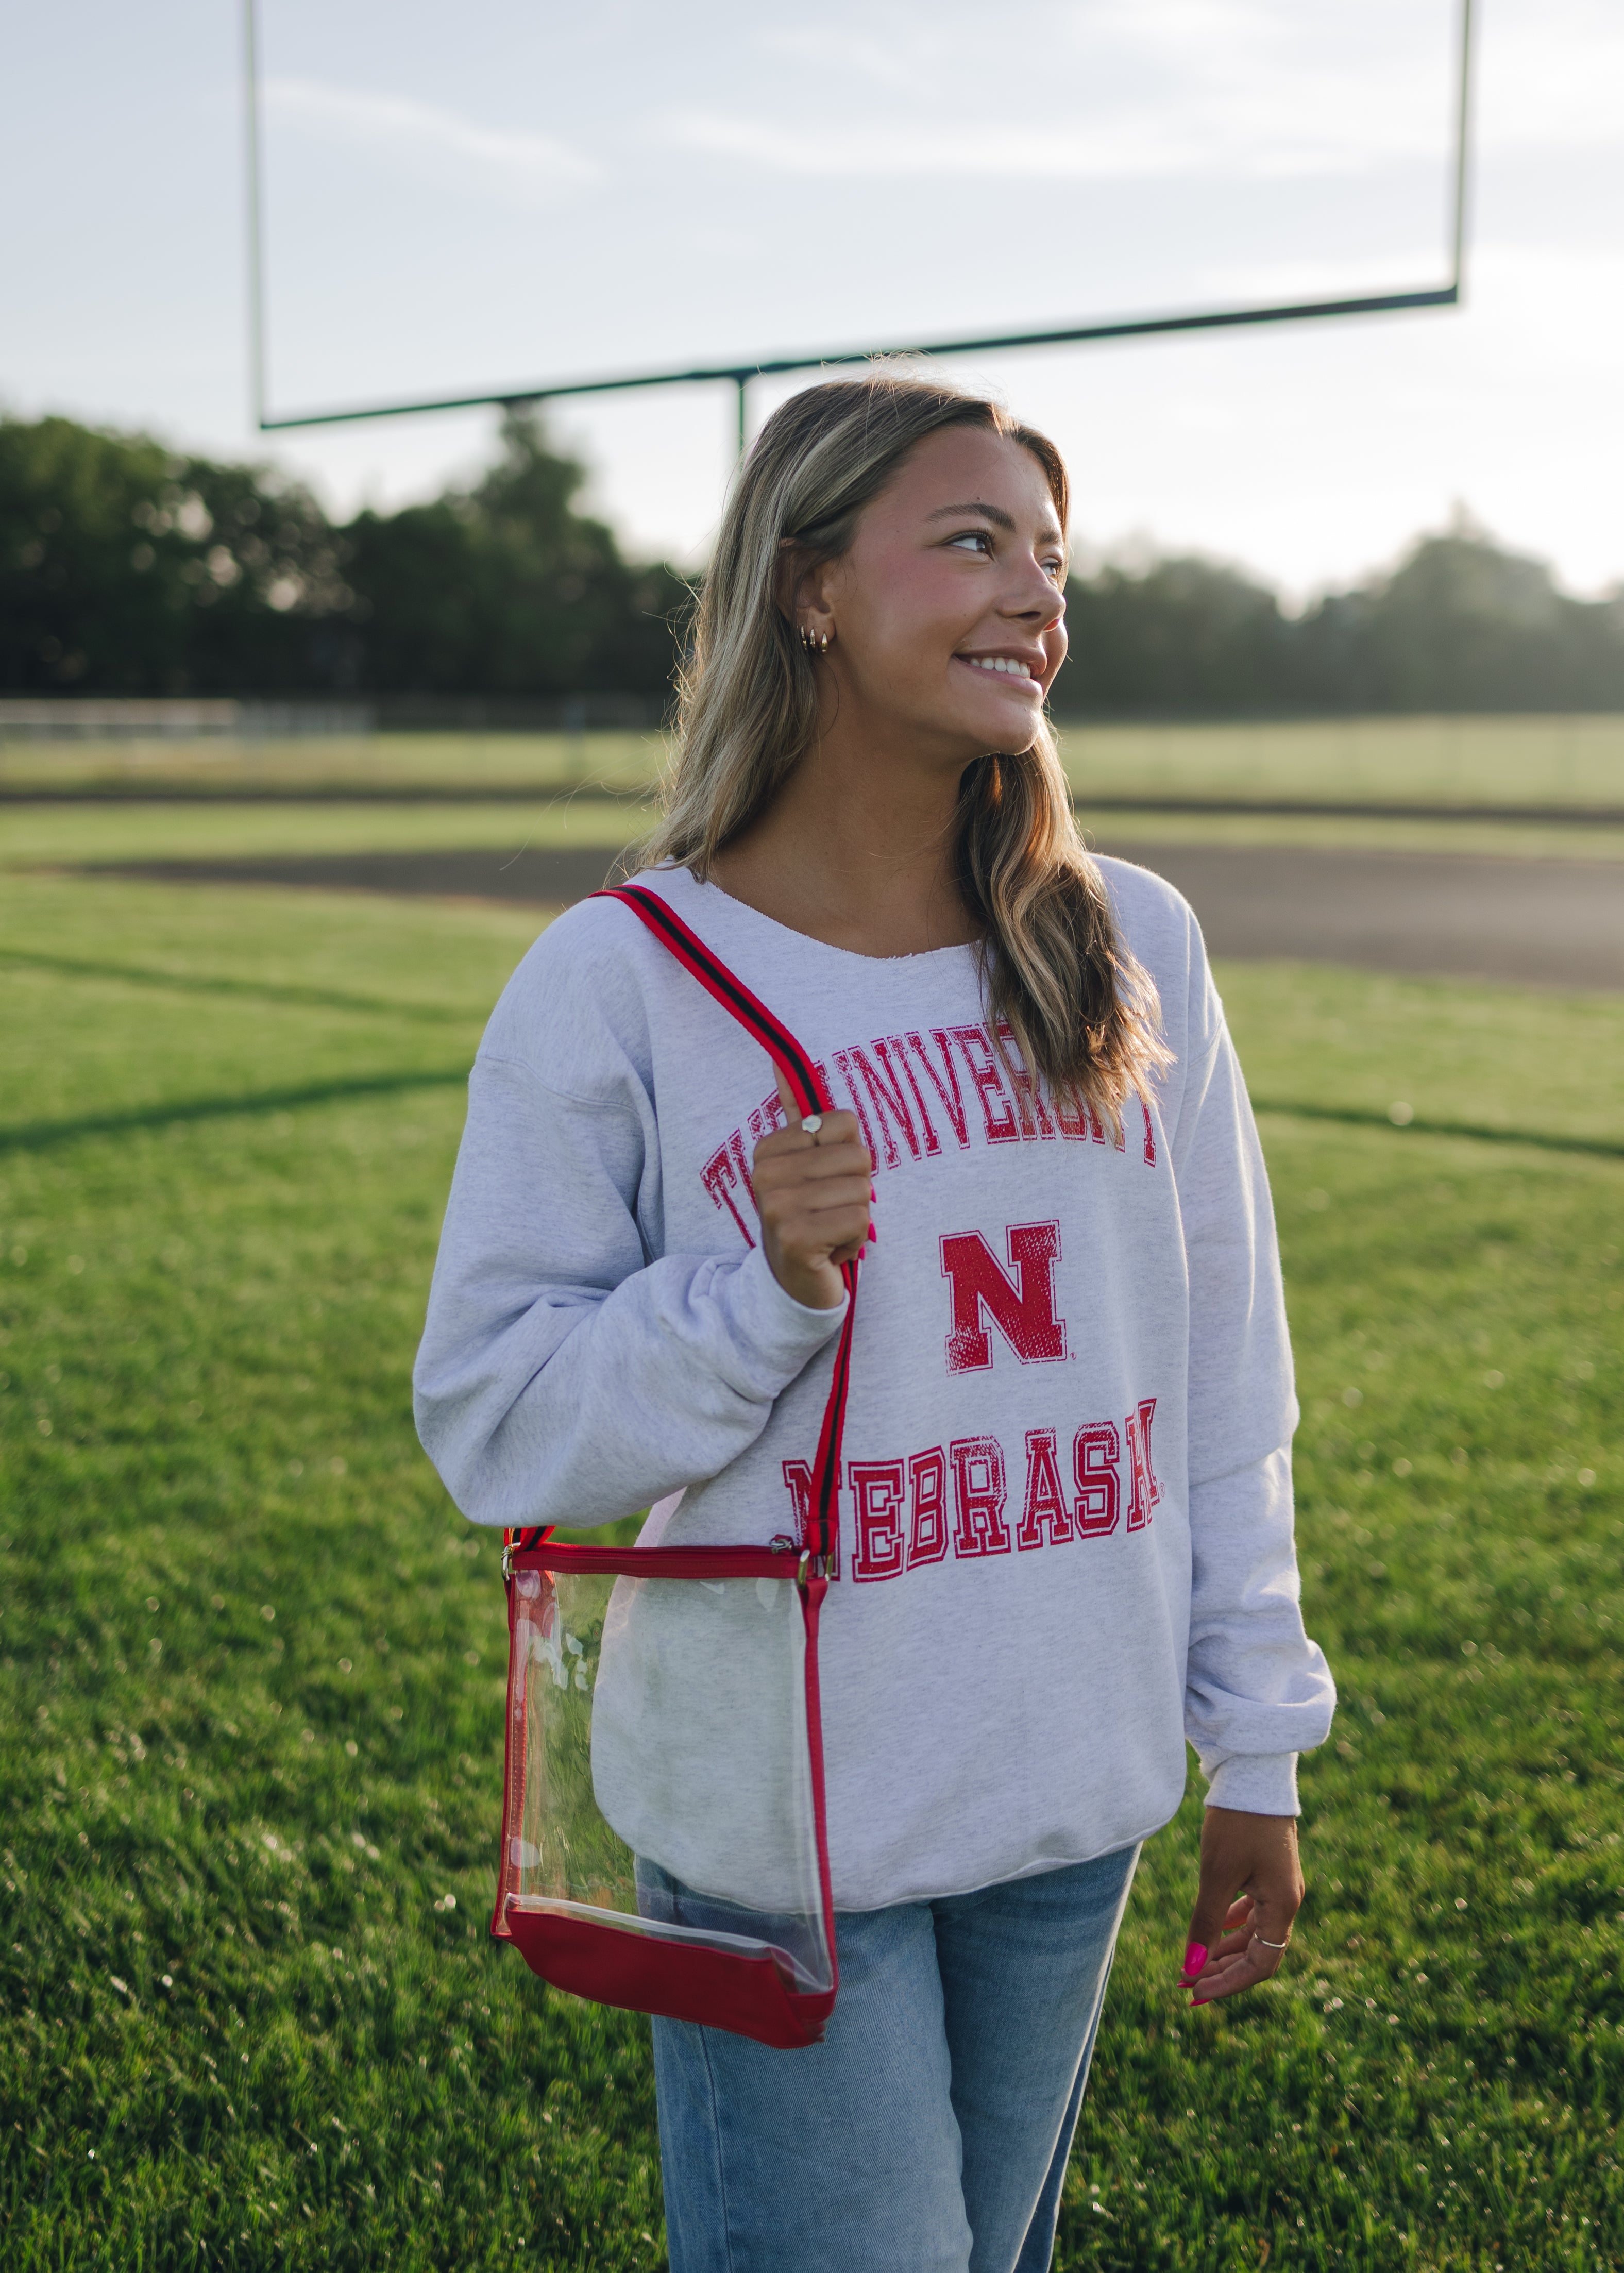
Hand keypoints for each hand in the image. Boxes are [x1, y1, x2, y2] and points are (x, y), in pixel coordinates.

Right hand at [751, 1066, 873, 1310]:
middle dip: (857, 1189)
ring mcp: (778, 1207)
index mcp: (768, 1149)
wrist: (791, 1286)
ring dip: (857, 1217)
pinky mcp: (796, 1239)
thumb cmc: (808, 1218)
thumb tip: (780, 1060)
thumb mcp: (802, 1165)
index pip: (845, 1123)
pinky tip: (831, 1251)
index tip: (822, 1184)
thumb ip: (795, 1115)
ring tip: (830, 1231)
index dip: (848, 1157)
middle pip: (858, 1155)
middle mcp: (766, 1175)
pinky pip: (860, 1220)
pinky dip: (855, 1241)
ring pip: (862, 1189)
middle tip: (829, 1212)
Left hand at [1179, 1807, 1303, 2005]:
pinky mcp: (1268, 1870)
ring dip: (1225, 1950)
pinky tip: (1213, 1929)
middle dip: (1222, 1971)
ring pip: (1254, 1932)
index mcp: (1282, 1905)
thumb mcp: (1216, 1874)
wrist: (1252, 1772)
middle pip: (1258, 1953)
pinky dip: (1232, 1924)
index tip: (1195, 1993)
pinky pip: (1253, 1910)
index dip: (1228, 1984)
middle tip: (1187, 1986)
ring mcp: (1279, 1885)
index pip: (1261, 1965)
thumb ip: (1205, 1923)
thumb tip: (1191, 1968)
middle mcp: (1287, 1900)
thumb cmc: (1236, 1822)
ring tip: (1194, 1964)